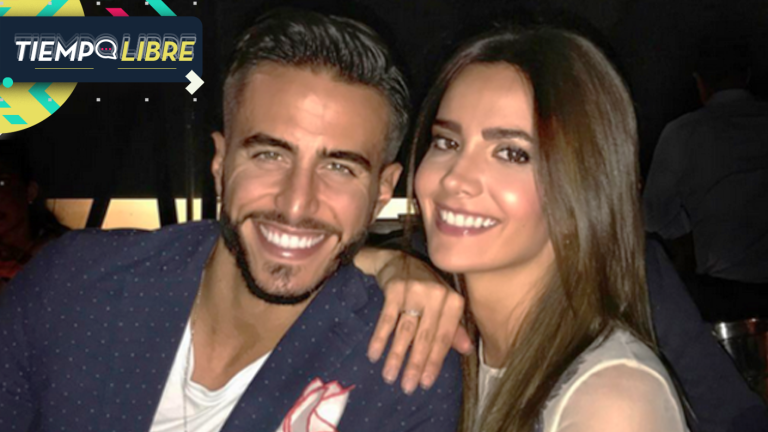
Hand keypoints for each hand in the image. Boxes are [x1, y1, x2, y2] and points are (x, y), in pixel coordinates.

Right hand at [357, 248, 471, 393]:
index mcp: (452, 301)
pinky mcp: (395, 288)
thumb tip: (466, 350)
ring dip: (396, 356)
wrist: (398, 260)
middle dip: (415, 364)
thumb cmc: (425, 288)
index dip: (435, 362)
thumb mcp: (442, 305)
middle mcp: (436, 295)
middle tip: (407, 387)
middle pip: (425, 336)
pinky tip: (374, 355)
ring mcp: (415, 290)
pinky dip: (380, 338)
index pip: (444, 338)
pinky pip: (387, 319)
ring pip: (406, 330)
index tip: (425, 383)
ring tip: (389, 376)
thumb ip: (453, 328)